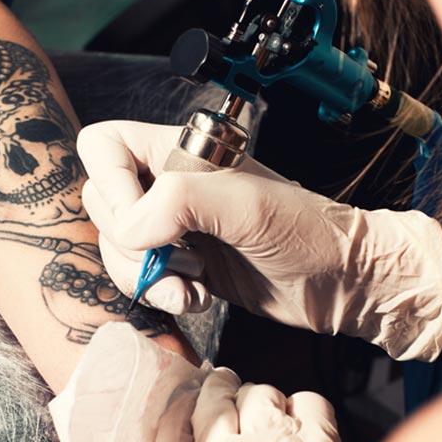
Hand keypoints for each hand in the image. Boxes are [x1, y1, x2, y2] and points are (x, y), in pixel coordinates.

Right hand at [77, 120, 441, 360]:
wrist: (339, 281)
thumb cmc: (306, 232)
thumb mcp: (246, 205)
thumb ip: (180, 201)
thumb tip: (128, 231)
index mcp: (179, 149)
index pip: (103, 147)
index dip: (111, 186)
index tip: (146, 223)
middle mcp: (168, 184)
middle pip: (103, 205)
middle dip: (129, 243)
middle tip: (176, 255)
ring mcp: (174, 227)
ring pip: (117, 247)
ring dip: (146, 275)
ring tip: (190, 284)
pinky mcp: (182, 264)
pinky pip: (141, 277)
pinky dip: (160, 292)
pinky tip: (198, 295)